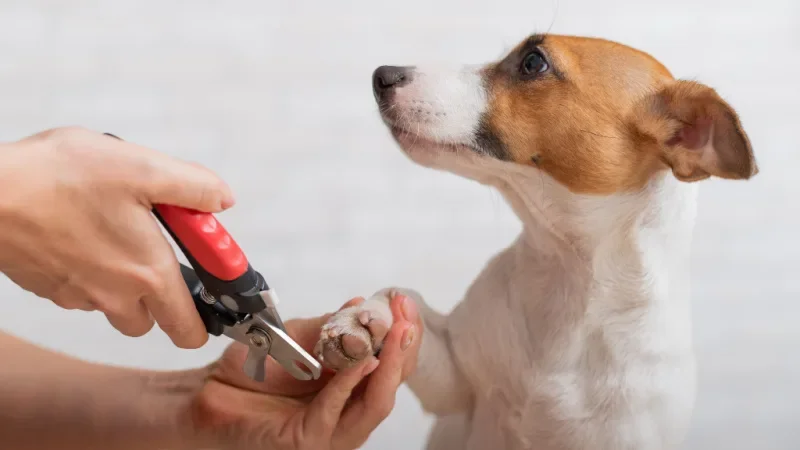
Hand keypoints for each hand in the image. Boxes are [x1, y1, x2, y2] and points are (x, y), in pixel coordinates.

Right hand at [0, 127, 233, 347]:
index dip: (208, 317)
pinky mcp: (50, 288)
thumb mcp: (143, 168)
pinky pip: (83, 291)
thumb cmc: (60, 179)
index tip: (209, 288)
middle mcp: (116, 296)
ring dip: (126, 280)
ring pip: (116, 306)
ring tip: (117, 230)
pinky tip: (83, 232)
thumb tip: (221, 200)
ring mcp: (79, 296)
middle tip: (159, 249)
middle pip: (154, 320)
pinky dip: (92, 270)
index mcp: (149, 274)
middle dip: (164, 293)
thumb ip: (193, 188)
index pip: (189, 329)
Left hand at [189, 295, 421, 449]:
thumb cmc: (253, 369)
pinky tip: (363, 360)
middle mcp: (348, 410)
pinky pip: (336, 412)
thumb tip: (362, 304)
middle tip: (406, 316)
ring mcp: (331, 430)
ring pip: (375, 404)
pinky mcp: (308, 441)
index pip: (391, 362)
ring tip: (396, 334)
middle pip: (392, 384)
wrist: (207, 394)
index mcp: (352, 384)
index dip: (403, 332)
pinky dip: (351, 384)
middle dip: (404, 348)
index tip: (402, 300)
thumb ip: (331, 327)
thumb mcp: (298, 338)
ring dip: (389, 367)